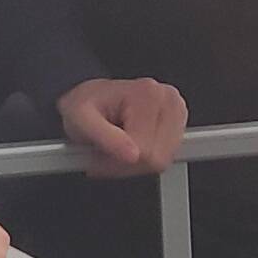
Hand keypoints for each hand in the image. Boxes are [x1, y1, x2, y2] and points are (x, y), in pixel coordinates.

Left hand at [58, 76, 187, 176]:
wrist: (90, 98)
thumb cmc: (84, 105)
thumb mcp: (79, 119)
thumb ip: (105, 137)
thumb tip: (132, 155)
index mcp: (148, 93)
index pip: (145, 153)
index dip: (117, 163)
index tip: (100, 155)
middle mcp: (168, 99)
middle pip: (157, 159)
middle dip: (127, 164)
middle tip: (108, 150)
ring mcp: (177, 112)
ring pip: (163, 162)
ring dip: (135, 163)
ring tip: (118, 145)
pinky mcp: (178, 125)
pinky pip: (165, 159)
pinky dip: (144, 159)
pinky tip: (131, 145)